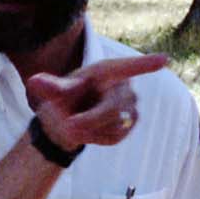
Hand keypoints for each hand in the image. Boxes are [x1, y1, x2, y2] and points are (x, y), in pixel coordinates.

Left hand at [27, 53, 165, 150]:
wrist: (67, 121)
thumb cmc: (62, 99)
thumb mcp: (53, 93)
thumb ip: (50, 88)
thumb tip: (34, 82)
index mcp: (105, 71)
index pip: (126, 67)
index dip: (144, 64)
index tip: (165, 59)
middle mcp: (123, 85)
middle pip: (115, 108)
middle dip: (90, 120)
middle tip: (69, 125)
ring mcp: (131, 104)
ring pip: (116, 124)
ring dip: (93, 131)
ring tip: (79, 124)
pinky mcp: (132, 122)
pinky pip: (117, 136)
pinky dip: (99, 139)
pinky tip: (91, 132)